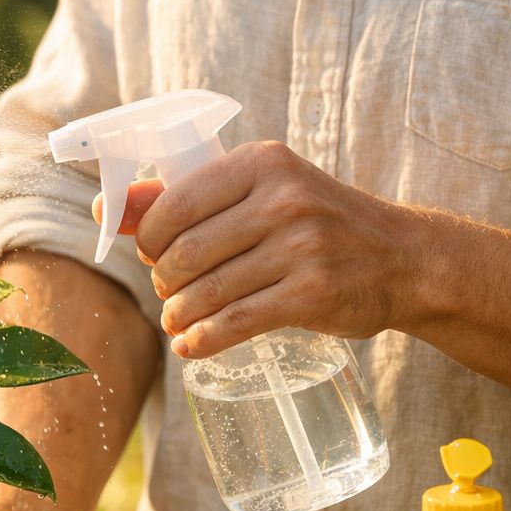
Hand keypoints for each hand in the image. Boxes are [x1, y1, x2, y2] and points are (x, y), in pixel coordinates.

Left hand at [93, 141, 424, 357]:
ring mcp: (301, 247)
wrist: (404, 258)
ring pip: (207, 292)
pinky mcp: (312, 293)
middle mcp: (282, 199)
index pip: (174, 203)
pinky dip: (203, 341)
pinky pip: (235, 323)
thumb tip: (107, 210)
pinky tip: (192, 347)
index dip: (149, 239)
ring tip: (178, 322)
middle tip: (170, 293)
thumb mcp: (262, 191)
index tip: (154, 256)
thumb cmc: (319, 223)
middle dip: (165, 281)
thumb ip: (187, 197)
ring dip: (180, 316)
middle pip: (186, 252)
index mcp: (261, 162)